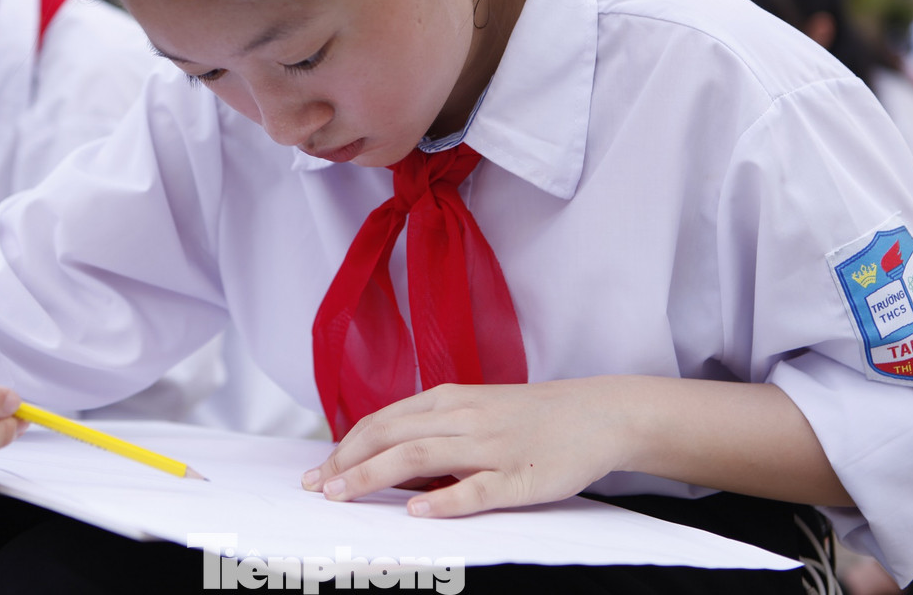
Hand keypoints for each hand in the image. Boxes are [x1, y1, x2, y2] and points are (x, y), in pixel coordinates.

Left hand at [302, 380, 628, 517]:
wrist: (595, 415)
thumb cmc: (531, 417)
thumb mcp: (475, 410)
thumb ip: (434, 428)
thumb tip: (386, 457)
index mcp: (448, 400)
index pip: (382, 421)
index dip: (345, 447)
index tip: (317, 472)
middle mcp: (462, 418)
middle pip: (391, 435)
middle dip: (347, 462)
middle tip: (316, 488)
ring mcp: (488, 447)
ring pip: (420, 456)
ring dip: (374, 475)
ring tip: (343, 494)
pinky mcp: (517, 476)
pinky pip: (475, 489)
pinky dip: (443, 500)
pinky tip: (417, 511)